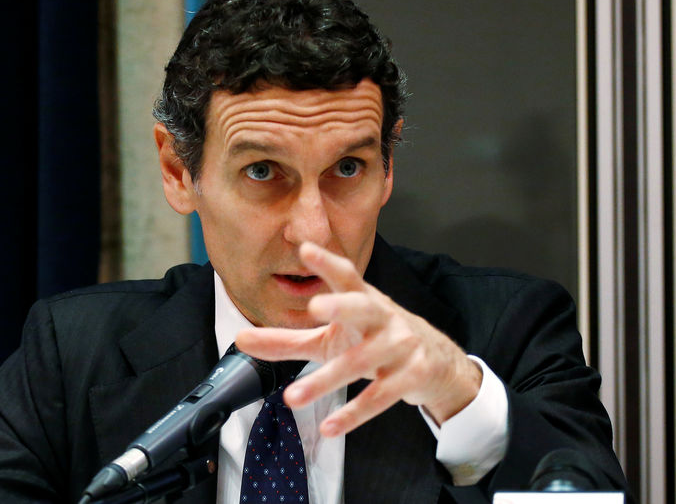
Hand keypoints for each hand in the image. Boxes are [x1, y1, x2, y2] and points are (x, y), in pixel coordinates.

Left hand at [235, 241, 482, 437]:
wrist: (436, 363)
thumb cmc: (373, 340)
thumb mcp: (330, 338)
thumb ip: (286, 339)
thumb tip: (239, 339)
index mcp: (362, 299)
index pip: (345, 275)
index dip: (326, 262)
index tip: (306, 249)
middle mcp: (383, 317)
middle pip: (362, 307)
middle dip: (341, 306)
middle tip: (316, 308)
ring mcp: (400, 345)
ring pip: (361, 363)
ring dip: (325, 382)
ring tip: (291, 398)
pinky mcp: (412, 375)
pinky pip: (381, 396)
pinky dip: (354, 414)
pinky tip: (329, 427)